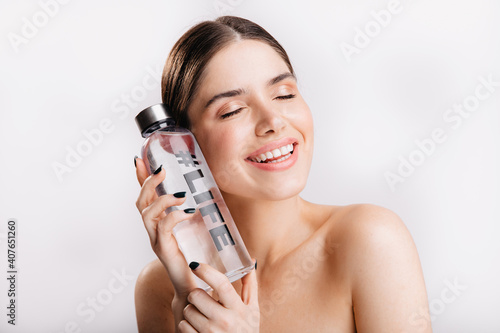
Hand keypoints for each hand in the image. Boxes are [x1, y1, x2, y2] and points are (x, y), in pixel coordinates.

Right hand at [135, 157, 198, 295]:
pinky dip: (175, 216)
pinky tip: (188, 212)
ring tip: (180, 195)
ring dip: (162, 200)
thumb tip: (198, 196)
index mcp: (157, 224)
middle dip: (148, 183)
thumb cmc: (192, 258)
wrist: (191, 285)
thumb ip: (190, 215)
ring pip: (147, 214)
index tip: (139, 159)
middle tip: (161, 170)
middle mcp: (153, 231)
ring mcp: (157, 240)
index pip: (144, 197)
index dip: (140, 178)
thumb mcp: (191, 231)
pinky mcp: (165, 249)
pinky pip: (164, 228)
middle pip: (140, 203)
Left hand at [179, 261, 259, 332]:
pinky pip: (183, 326)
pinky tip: (197, 326)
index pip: (221, 284)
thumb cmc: (246, 330)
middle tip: (201, 298)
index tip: (195, 264)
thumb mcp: (253, 309)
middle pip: (197, 295)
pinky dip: (186, 324)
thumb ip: (250, 285)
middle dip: (196, 294)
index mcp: (239, 309)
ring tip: (201, 314)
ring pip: (188, 310)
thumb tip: (251, 261)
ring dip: (191, 309)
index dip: (206, 271)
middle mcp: (225, 321)